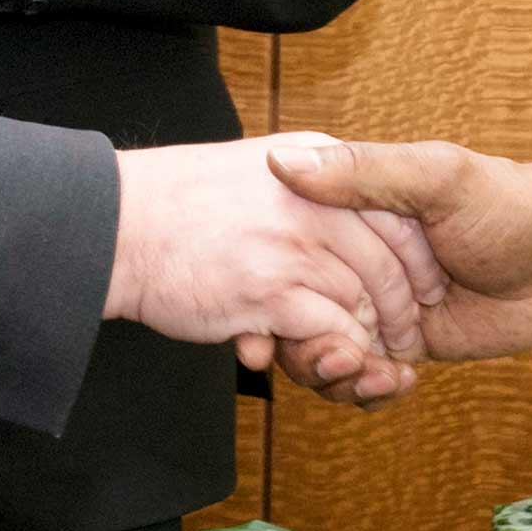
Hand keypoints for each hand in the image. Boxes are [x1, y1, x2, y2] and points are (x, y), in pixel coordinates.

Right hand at [108, 136, 437, 405]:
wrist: (108, 223)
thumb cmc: (173, 203)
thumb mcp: (258, 170)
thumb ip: (312, 182)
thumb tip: (360, 212)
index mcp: (317, 164)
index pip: (394, 212)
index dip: (415, 260)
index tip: (423, 294)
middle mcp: (315, 198)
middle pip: (390, 262)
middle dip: (402, 311)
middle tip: (401, 344)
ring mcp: (294, 242)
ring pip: (363, 303)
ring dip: (371, 342)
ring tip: (370, 365)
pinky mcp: (270, 289)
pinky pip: (331, 332)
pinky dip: (339, 355)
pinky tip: (333, 366)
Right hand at [267, 139, 531, 361]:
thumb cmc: (509, 203)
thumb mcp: (437, 177)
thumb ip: (362, 172)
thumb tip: (282, 160)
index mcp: (352, 208)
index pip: (283, 253)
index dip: (264, 297)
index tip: (259, 332)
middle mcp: (355, 257)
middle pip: (294, 313)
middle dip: (304, 348)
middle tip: (338, 359)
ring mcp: (378, 304)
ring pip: (323, 350)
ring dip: (335, 375)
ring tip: (371, 375)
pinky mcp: (404, 343)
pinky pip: (363, 375)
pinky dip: (367, 390)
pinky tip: (394, 384)